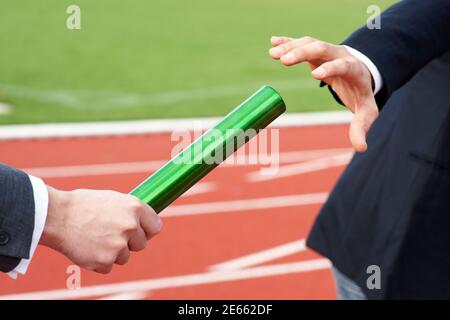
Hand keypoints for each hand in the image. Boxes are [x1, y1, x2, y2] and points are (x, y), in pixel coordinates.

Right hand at [40, 186, 161, 273]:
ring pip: (125, 257)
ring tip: (95, 238)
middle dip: (129, 242)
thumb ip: (130, 212)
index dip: (147, 230)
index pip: (156, 226)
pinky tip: (88, 247)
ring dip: (113, 252)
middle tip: (109, 234)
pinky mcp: (105, 261)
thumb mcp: (113, 199)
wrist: (56, 216)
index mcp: (134, 207)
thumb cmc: (83, 205)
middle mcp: (130, 226)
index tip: (141, 232)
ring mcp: (119, 245)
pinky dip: (99, 261)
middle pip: (141, 244)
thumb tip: (144, 223)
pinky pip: (109, 266)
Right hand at [269, 36, 378, 151]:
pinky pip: (302, 43)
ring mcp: (328, 50)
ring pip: (309, 43)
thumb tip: (361, 148)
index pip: (343, 65)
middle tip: (284, 61)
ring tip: (273, 54)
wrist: (361, 75)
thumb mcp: (365, 112)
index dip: (331, 68)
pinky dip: (287, 42)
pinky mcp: (317, 49)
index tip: (315, 75)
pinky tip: (273, 42)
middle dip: (303, 53)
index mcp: (354, 70)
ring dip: (291, 47)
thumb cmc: (361, 95)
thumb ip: (361, 128)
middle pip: (322, 48)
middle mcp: (341, 55)